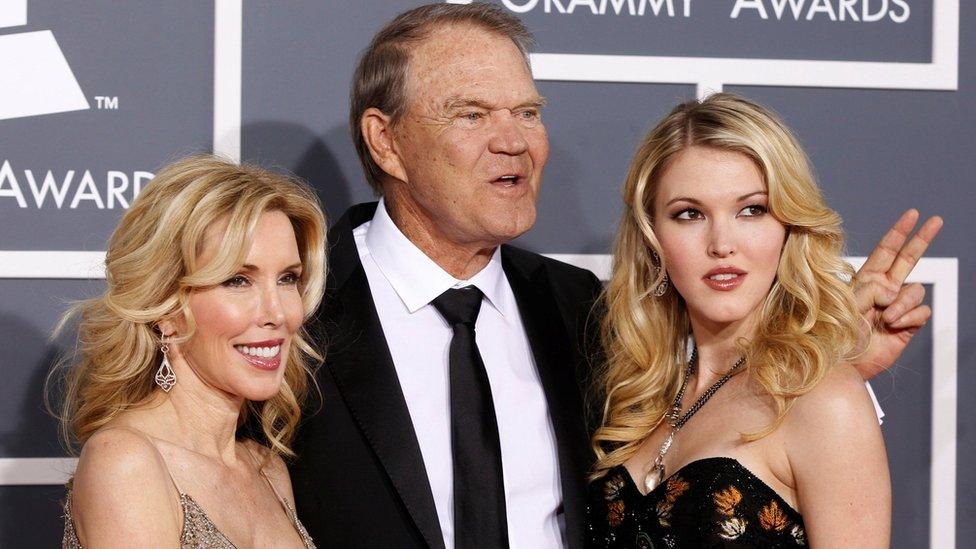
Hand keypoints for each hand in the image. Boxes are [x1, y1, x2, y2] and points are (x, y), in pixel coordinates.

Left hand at [852, 209, 942, 379]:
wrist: (842, 363)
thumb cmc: (835, 334)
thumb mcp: (845, 304)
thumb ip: (869, 290)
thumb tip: (893, 291)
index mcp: (866, 280)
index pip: (886, 251)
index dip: (899, 232)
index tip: (912, 214)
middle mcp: (884, 290)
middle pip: (908, 259)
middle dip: (922, 239)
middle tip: (936, 220)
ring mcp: (897, 307)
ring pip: (915, 291)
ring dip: (902, 302)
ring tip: (886, 317)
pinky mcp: (908, 325)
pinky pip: (921, 312)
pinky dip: (908, 317)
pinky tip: (894, 326)